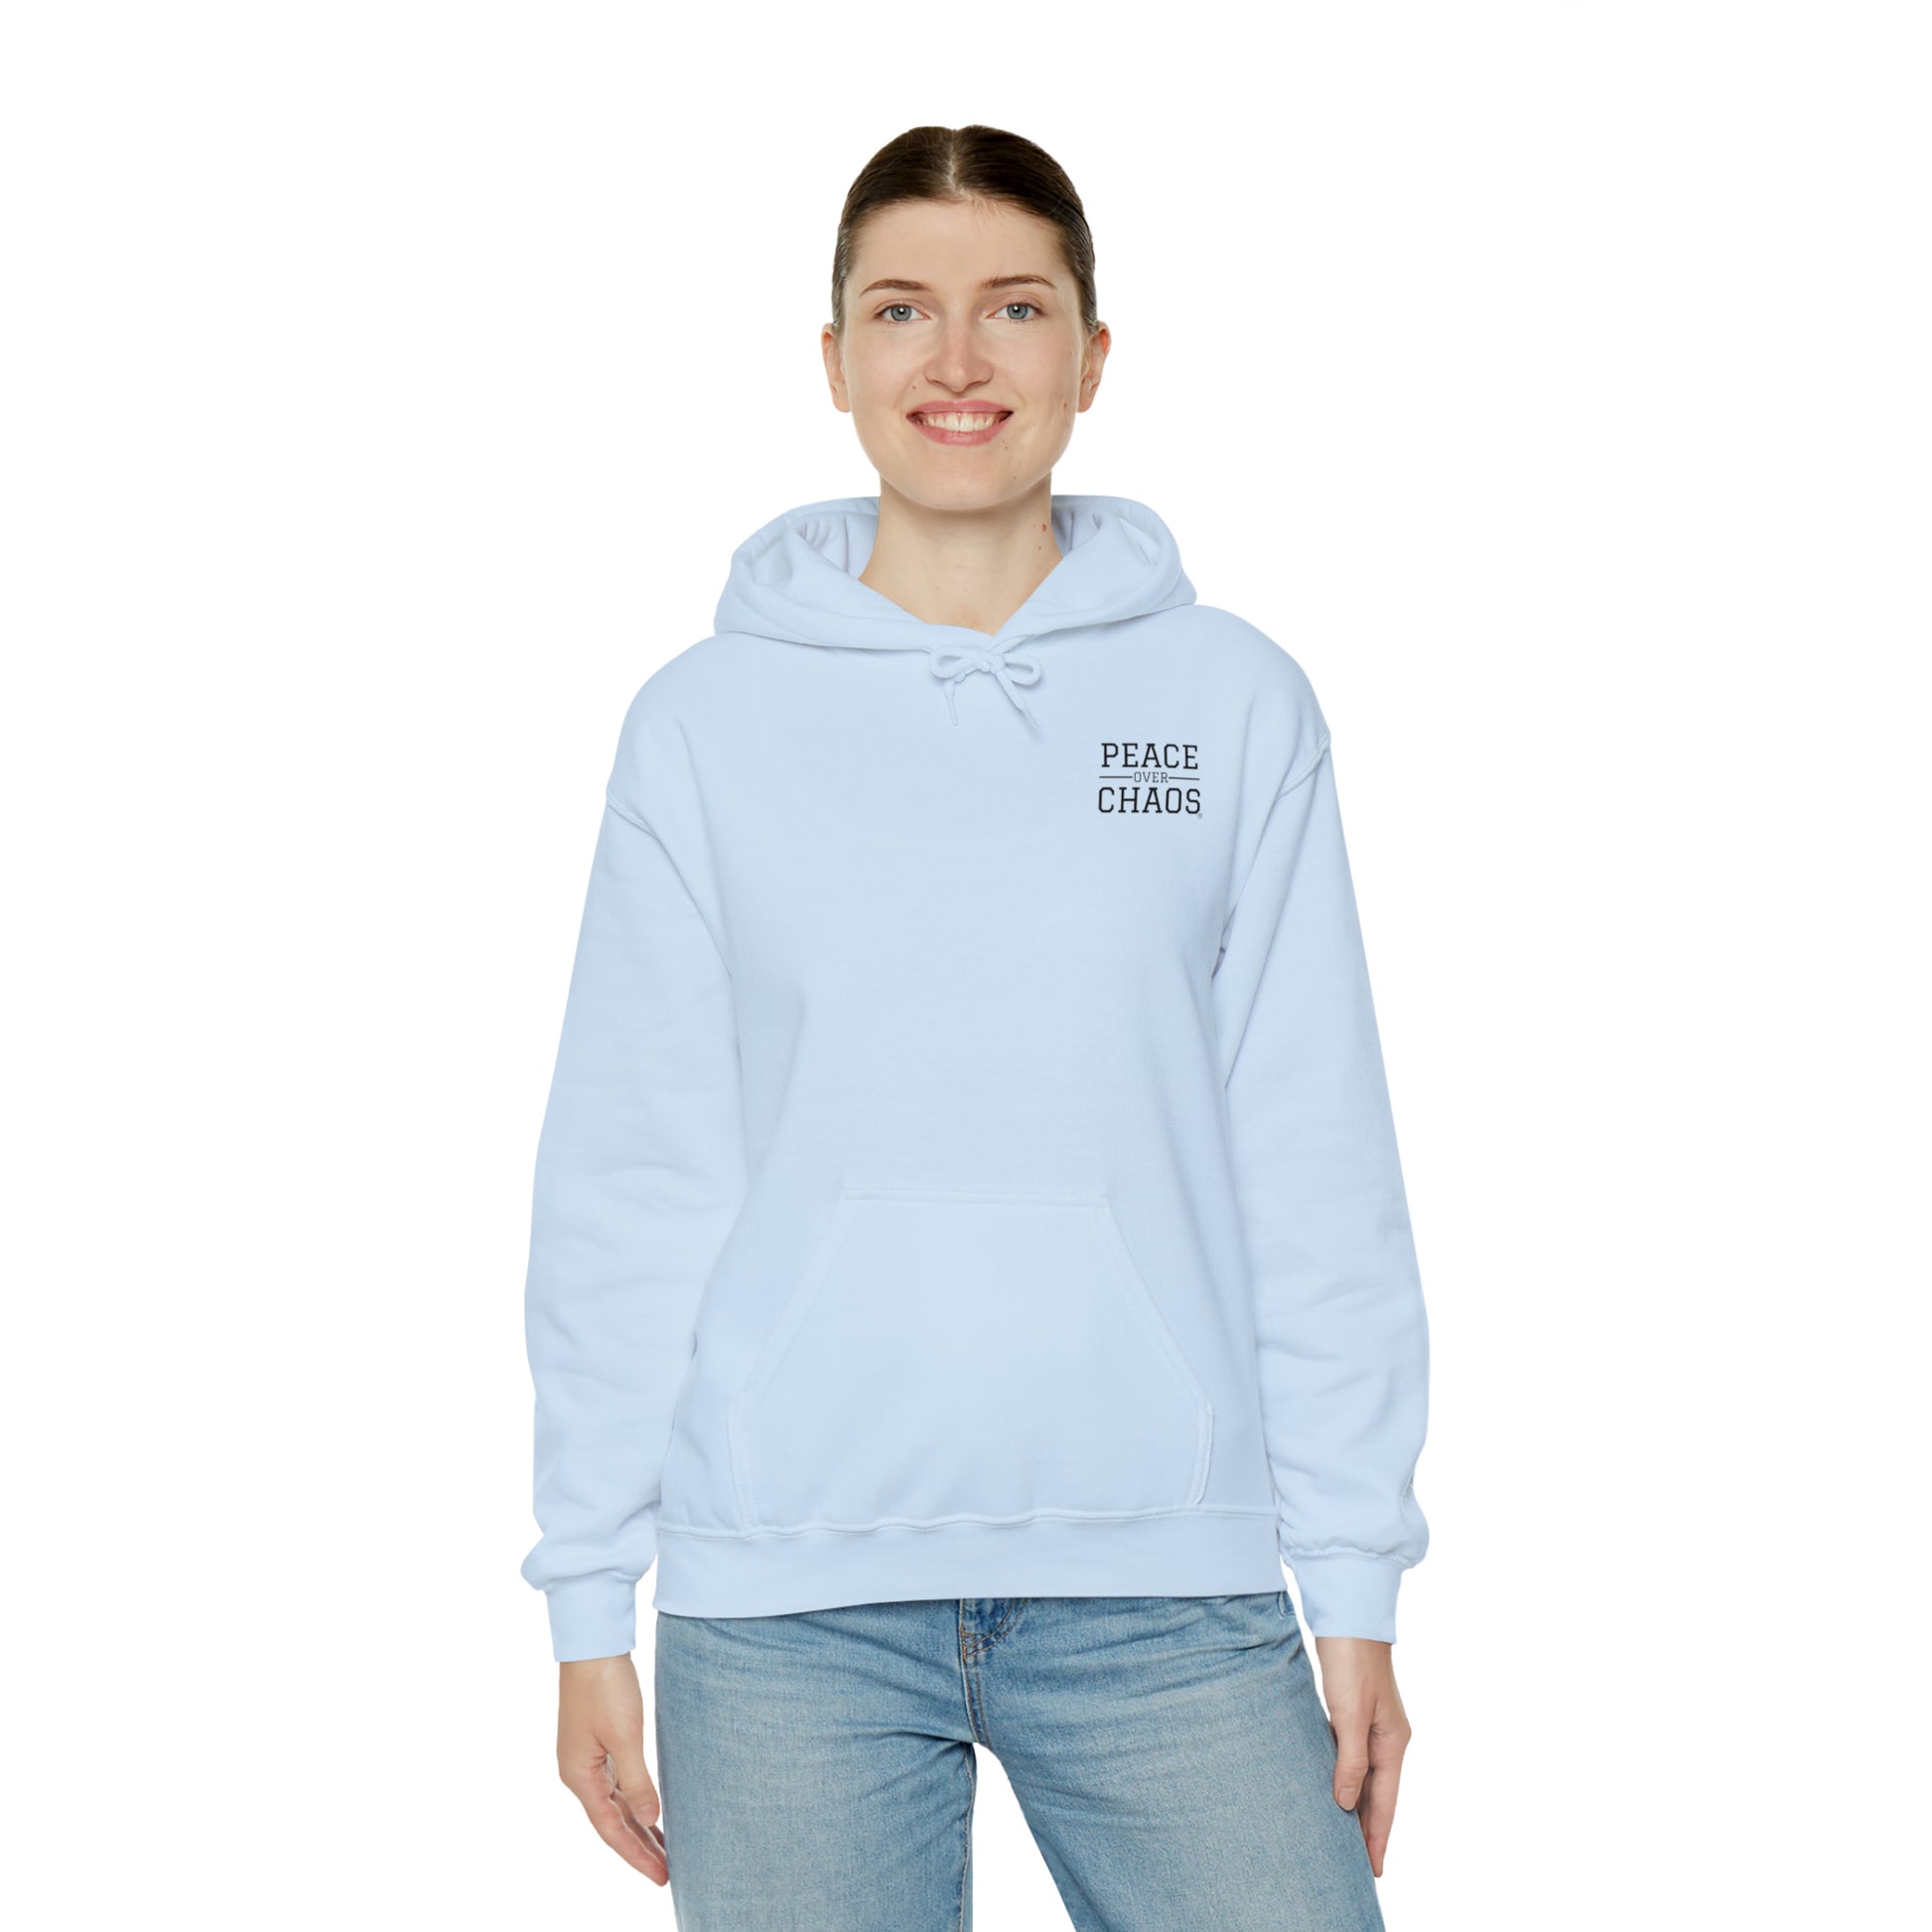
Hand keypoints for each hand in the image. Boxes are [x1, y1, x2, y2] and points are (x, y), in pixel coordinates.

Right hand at [556, 1653, 667, 1883]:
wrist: (593, 1642)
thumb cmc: (605, 1686)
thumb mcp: (625, 1736)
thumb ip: (636, 1782)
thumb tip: (650, 1821)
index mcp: (579, 1777)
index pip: (611, 1830)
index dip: (636, 1855)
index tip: (662, 1876)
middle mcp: (579, 1773)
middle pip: (612, 1821)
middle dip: (639, 1848)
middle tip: (668, 1872)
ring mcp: (586, 1758)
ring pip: (615, 1804)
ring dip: (638, 1827)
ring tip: (664, 1850)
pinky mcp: (597, 1741)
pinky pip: (617, 1784)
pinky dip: (634, 1801)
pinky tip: (649, 1810)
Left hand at [1310, 1635, 1411, 1876]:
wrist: (1350, 1613)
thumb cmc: (1351, 1660)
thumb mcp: (1349, 1713)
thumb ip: (1349, 1760)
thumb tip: (1346, 1804)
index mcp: (1393, 1742)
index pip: (1385, 1804)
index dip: (1377, 1838)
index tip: (1373, 1871)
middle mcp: (1387, 1737)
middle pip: (1379, 1794)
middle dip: (1370, 1829)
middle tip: (1357, 1865)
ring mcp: (1373, 1724)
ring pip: (1366, 1776)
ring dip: (1358, 1805)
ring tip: (1345, 1835)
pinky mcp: (1356, 1710)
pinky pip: (1353, 1756)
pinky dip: (1348, 1778)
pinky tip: (1335, 1786)